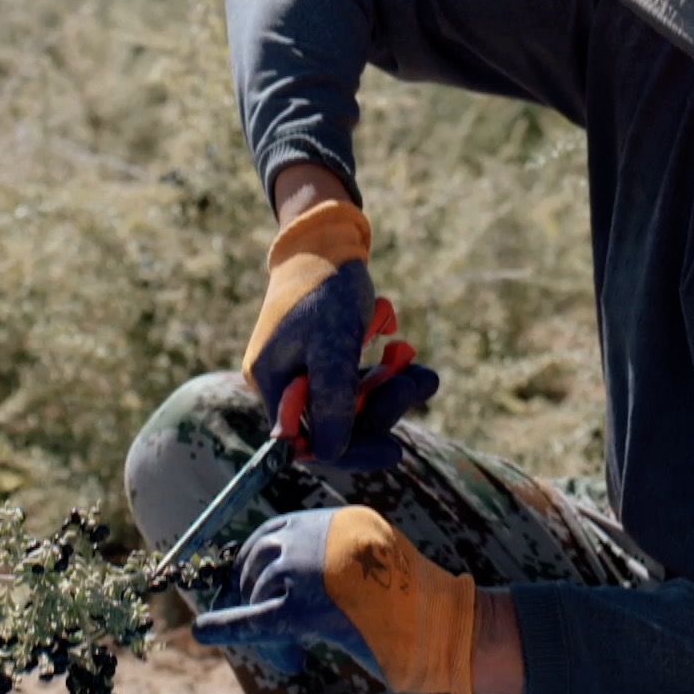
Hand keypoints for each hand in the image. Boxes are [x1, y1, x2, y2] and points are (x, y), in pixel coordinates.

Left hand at [191, 506, 478, 693]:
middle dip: (252, 595)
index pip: (275, 533)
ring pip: (259, 593)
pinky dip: (227, 624)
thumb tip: (280, 581)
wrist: (452, 628)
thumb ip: (333, 564)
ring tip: (290, 657)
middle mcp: (321, 534)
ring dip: (262, 627)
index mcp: (340, 521)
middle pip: (259, 560)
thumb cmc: (422, 608)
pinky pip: (253, 616)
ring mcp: (312, 568)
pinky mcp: (305, 608)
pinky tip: (204, 631)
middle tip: (265, 634)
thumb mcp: (374, 567)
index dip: (256, 564)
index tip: (246, 588)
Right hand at [243, 199, 438, 467]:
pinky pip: (361, 384)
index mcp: (272, 382)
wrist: (327, 242)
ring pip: (354, 405)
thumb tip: (330, 452)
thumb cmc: (325, 287)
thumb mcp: (333, 342)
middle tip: (414, 384)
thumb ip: (331, 397)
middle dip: (380, 409)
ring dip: (391, 391)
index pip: (306, 441)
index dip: (349, 450)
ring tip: (421, 371)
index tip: (394, 450)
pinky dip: (389, 376)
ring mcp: (307, 372)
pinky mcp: (329, 360)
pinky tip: (414, 362)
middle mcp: (285, 383)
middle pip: (335, 424)